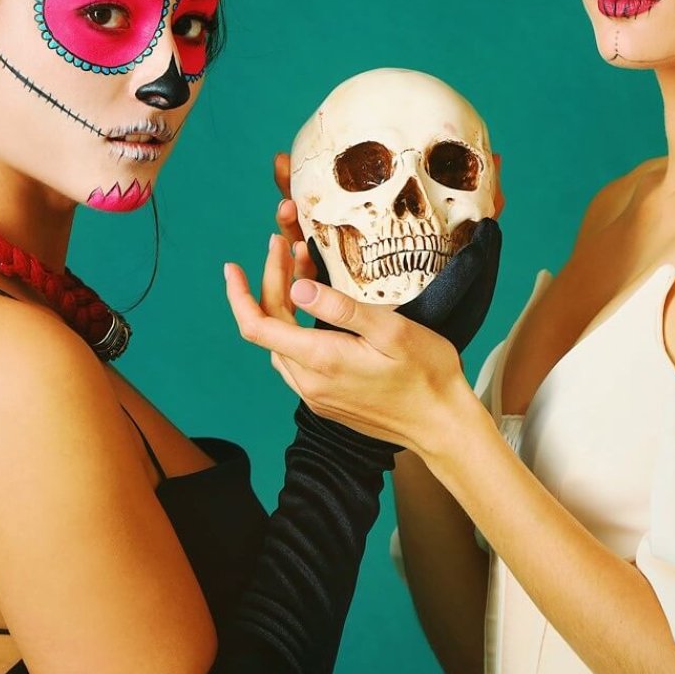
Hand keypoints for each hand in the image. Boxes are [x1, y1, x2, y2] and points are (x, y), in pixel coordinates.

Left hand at [224, 220, 502, 455]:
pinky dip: (296, 330)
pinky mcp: (328, 402)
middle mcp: (309, 383)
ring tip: (301, 270)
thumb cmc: (426, 374)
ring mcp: (317, 396)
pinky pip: (297, 362)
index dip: (239, 294)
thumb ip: (340, 309)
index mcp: (321, 360)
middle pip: (269, 330)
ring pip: (281, 346)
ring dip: (283, 307)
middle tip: (286, 249)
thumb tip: (298, 287)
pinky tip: (312, 312)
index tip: (232, 267)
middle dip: (271, 285)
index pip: (258, 326)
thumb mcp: (390, 330)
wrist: (442, 425)